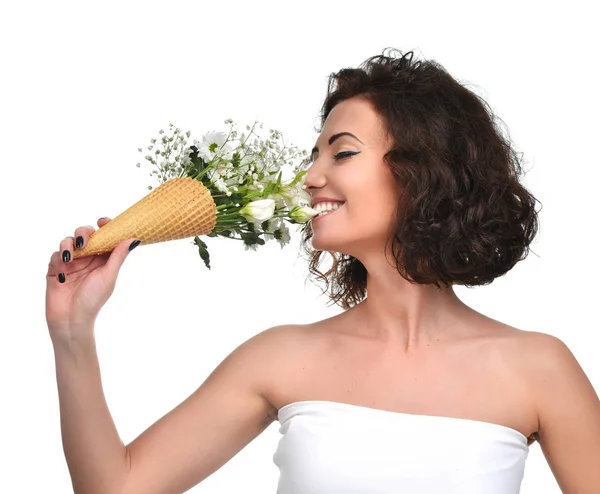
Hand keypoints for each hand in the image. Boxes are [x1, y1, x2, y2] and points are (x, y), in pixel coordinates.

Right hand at [45, 217, 139, 340]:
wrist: (71, 320)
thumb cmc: (93, 300)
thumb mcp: (108, 276)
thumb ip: (118, 256)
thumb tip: (134, 239)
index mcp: (102, 259)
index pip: (104, 236)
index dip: (104, 226)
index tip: (103, 221)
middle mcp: (87, 258)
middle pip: (84, 234)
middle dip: (83, 233)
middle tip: (83, 241)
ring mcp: (71, 262)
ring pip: (67, 242)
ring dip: (67, 245)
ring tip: (70, 257)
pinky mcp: (55, 268)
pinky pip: (55, 255)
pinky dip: (58, 260)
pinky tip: (62, 273)